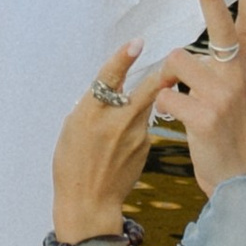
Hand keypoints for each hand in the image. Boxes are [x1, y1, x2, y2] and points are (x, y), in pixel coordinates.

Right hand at [51, 43, 180, 241]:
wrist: (89, 202)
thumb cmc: (72, 164)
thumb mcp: (72, 128)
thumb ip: (91, 106)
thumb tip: (108, 89)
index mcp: (90, 113)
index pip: (109, 77)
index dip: (123, 57)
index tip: (138, 43)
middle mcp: (116, 121)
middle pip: (146, 88)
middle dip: (161, 72)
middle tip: (173, 60)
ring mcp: (135, 135)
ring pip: (145, 106)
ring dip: (143, 100)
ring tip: (130, 109)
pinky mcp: (145, 147)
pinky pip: (144, 127)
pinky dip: (136, 126)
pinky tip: (122, 143)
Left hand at [151, 0, 245, 197]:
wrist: (235, 172)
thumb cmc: (243, 125)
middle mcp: (237, 77)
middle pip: (221, 28)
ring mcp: (222, 96)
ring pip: (177, 61)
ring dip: (170, 77)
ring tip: (182, 96)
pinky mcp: (204, 117)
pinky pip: (167, 94)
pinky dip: (164, 104)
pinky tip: (176, 116)